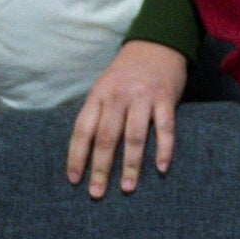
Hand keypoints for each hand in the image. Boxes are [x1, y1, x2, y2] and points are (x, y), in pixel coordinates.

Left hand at [63, 40, 186, 197]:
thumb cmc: (126, 73)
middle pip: (106, 137)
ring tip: (127, 187)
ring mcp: (143, 97)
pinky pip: (165, 128)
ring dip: (130, 164)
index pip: (82, 130)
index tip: (74, 180)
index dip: (76, 156)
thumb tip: (85, 151)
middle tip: (97, 193)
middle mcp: (118, 97)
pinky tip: (161, 168)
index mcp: (98, 95)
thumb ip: (97, 113)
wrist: (156, 45)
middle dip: (100, 168)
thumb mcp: (104, 87)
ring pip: (134, 136)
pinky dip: (164, 149)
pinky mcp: (165, 98)